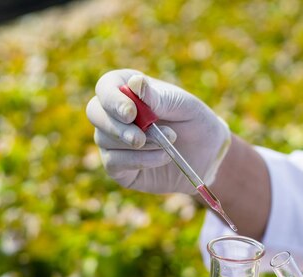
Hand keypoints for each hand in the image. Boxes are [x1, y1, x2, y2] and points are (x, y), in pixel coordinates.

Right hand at [86, 69, 230, 193]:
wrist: (209, 155)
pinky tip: (162, 158)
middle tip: (139, 138)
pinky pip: (114, 163)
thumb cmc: (195, 122)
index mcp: (128, 89)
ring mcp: (113, 140)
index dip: (113, 99)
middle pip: (94, 112)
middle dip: (116, 126)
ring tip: (168, 143)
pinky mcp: (118, 167)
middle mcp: (114, 114)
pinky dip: (139, 161)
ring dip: (138, 144)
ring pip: (104, 139)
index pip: (106, 87)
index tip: (132, 113)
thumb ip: (158, 97)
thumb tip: (135, 82)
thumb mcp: (184, 106)